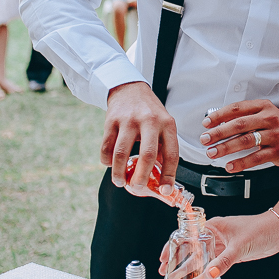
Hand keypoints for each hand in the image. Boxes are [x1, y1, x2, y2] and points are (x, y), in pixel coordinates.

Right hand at [103, 81, 178, 195]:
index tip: (164, 190)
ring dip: (119, 173)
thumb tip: (161, 181)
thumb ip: (163, 149)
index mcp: (167, 124)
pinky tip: (110, 164)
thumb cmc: (149, 112)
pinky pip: (106, 147)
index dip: (169, 175)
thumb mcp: (164, 125)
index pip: (172, 154)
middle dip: (141, 178)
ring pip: (121, 154)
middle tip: (137, 188)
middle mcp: (150, 121)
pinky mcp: (111, 120)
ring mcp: (129, 120)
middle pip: (147, 156)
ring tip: (120, 181)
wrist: (129, 88)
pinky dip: (107, 161)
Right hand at [158, 208, 278, 278]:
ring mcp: (222, 244)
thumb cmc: (261, 229)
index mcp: (213, 226)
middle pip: (190, 247)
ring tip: (175, 277)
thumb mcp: (239, 246)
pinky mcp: (230, 254)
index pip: (186, 235)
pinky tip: (196, 278)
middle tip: (165, 272)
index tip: (163, 257)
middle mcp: (215, 234)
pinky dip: (203, 271)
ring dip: (188, 266)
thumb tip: (208, 275)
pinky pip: (212, 263)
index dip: (172, 246)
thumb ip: (223, 262)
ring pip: (200, 257)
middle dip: (177, 259)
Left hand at [199, 99, 278, 172]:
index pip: (237, 108)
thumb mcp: (263, 114)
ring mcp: (275, 135)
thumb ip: (244, 117)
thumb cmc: (277, 126)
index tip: (206, 123)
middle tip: (205, 140)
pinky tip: (230, 166)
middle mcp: (269, 118)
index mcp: (263, 106)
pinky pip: (257, 158)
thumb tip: (218, 124)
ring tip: (213, 153)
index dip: (219, 115)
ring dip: (226, 148)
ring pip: (246, 141)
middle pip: (239, 124)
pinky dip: (241, 162)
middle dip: (219, 133)